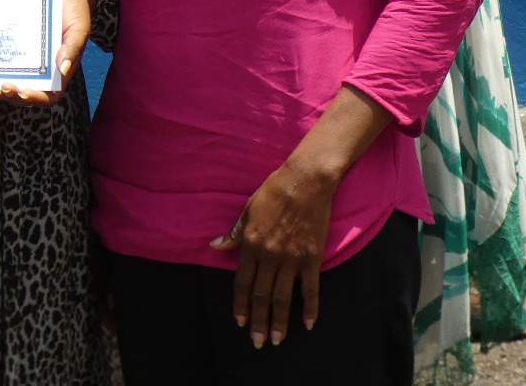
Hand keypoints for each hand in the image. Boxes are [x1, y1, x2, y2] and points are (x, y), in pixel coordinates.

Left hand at [0, 0, 92, 108]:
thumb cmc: (75, 12)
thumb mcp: (78, 28)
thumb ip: (72, 48)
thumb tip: (64, 68)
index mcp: (59, 72)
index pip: (49, 95)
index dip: (36, 97)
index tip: (23, 91)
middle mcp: (41, 71)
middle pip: (24, 93)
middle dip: (11, 95)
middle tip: (1, 88)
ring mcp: (26, 61)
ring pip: (10, 82)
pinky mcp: (14, 49)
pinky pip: (2, 63)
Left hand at [211, 161, 335, 350]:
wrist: (304, 183)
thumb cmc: (272, 192)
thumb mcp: (246, 211)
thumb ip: (233, 234)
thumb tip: (214, 246)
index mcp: (251, 245)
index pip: (242, 283)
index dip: (240, 304)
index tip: (239, 322)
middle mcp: (269, 256)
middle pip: (261, 296)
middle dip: (258, 321)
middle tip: (257, 342)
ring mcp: (291, 259)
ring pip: (283, 297)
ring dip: (279, 321)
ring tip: (276, 340)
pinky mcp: (311, 258)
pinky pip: (311, 289)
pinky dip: (310, 308)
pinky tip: (307, 324)